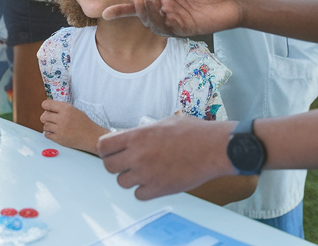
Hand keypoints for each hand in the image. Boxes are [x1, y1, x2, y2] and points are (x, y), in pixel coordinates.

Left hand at [40, 100, 107, 152]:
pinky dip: (50, 133)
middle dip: (46, 117)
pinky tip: (57, 132)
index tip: (47, 108)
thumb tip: (47, 108)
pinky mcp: (59, 139)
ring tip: (56, 126)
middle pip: (43, 116)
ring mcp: (60, 130)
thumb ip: (61, 108)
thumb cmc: (83, 122)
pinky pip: (47, 135)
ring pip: (45, 126)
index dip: (46, 106)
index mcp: (66, 109)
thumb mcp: (74, 110)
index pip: (46, 104)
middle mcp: (62, 118)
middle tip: (51, 119)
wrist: (91, 136)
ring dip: (49, 126)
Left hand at [98, 115, 235, 200]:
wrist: (214, 148)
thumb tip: (133, 137)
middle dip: (115, 164)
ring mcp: (147, 174)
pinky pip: (139, 195)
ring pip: (122, 182)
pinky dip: (143, 190)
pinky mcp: (159, 189)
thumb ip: (144, 132)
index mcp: (138, 136)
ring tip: (144, 171)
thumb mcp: (164, 122)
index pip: (103, 146)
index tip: (112, 151)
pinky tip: (153, 181)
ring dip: (130, 178)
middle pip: (108, 166)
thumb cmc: (194, 133)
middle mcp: (138, 155)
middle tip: (127, 162)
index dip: (106, 149)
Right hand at [101, 0, 241, 36]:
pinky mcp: (184, 29)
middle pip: (143, 14)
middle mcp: (167, 10)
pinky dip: (160, 20)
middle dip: (137, 7)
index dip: (124, 9)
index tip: (107, 12)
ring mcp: (174, 20)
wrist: (232, 2)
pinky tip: (160, 10)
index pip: (140, 4)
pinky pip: (167, 28)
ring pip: (152, 22)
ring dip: (147, 12)